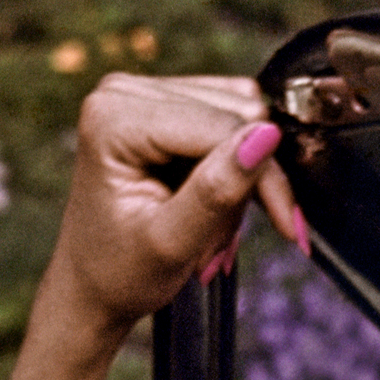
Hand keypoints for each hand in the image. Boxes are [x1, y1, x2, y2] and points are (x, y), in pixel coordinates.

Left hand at [36, 72, 305, 355]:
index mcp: (114, 117)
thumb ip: (217, 191)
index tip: (288, 225)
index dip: (263, 173)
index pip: (220, 124)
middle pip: (233, 112)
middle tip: (225, 239)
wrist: (90, 287)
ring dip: (242, 177)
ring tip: (212, 229)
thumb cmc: (120, 273)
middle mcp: (124, 91)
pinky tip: (214, 203)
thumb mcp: (172, 243)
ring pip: (239, 114)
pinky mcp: (161, 104)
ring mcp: (142, 93)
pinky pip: (228, 119)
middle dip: (248, 178)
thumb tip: (267, 136)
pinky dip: (234, 167)